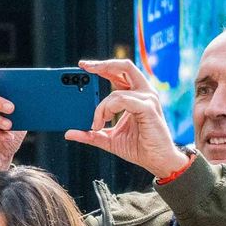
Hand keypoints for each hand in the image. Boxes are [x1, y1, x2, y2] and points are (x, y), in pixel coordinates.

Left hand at [63, 60, 187, 178]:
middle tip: (84, 67)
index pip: (119, 73)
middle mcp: (144, 92)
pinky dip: (108, 109)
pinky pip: (121, 100)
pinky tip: (105, 121)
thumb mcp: (108, 139)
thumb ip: (90, 134)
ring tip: (97, 124)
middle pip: (124, 66)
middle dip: (103, 64)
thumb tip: (68, 133)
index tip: (83, 66)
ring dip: (101, 107)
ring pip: (116, 92)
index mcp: (136, 95)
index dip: (102, 66)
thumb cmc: (138, 147)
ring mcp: (148, 99)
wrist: (157, 161)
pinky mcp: (148, 108)